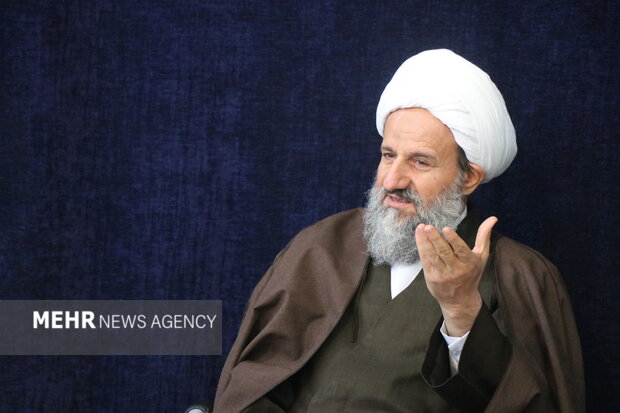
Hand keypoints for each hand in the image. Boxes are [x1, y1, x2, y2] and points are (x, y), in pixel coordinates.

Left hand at [415, 216, 497, 335]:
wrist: (460, 300)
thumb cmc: (471, 274)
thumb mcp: (481, 256)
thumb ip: (484, 236)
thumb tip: (492, 218)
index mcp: (470, 263)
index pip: (460, 250)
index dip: (453, 239)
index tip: (446, 229)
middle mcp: (456, 270)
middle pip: (444, 252)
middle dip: (436, 239)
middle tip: (429, 227)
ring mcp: (442, 274)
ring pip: (432, 256)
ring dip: (425, 242)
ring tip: (421, 229)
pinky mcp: (432, 277)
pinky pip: (425, 260)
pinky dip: (421, 248)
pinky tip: (419, 237)